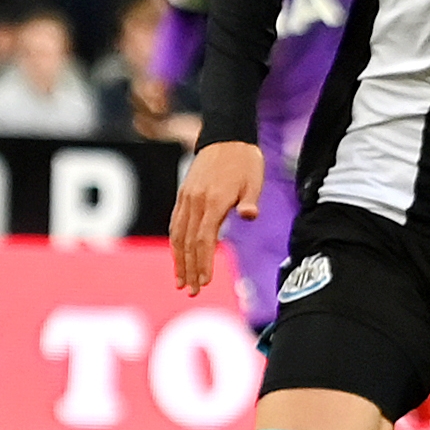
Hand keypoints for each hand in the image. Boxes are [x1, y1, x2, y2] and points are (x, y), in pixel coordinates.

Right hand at [169, 140, 261, 293]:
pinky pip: (175, 223)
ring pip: (177, 235)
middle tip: (191, 292)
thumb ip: (250, 200)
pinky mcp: (183, 195)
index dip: (203, 263)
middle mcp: (195, 202)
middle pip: (188, 242)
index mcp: (214, 201)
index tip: (204, 283)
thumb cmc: (245, 161)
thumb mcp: (254, 180)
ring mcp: (186, 198)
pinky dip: (175, 243)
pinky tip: (178, 256)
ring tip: (180, 281)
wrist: (226, 137)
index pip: (205, 240)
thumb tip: (250, 216)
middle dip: (189, 269)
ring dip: (178, 260)